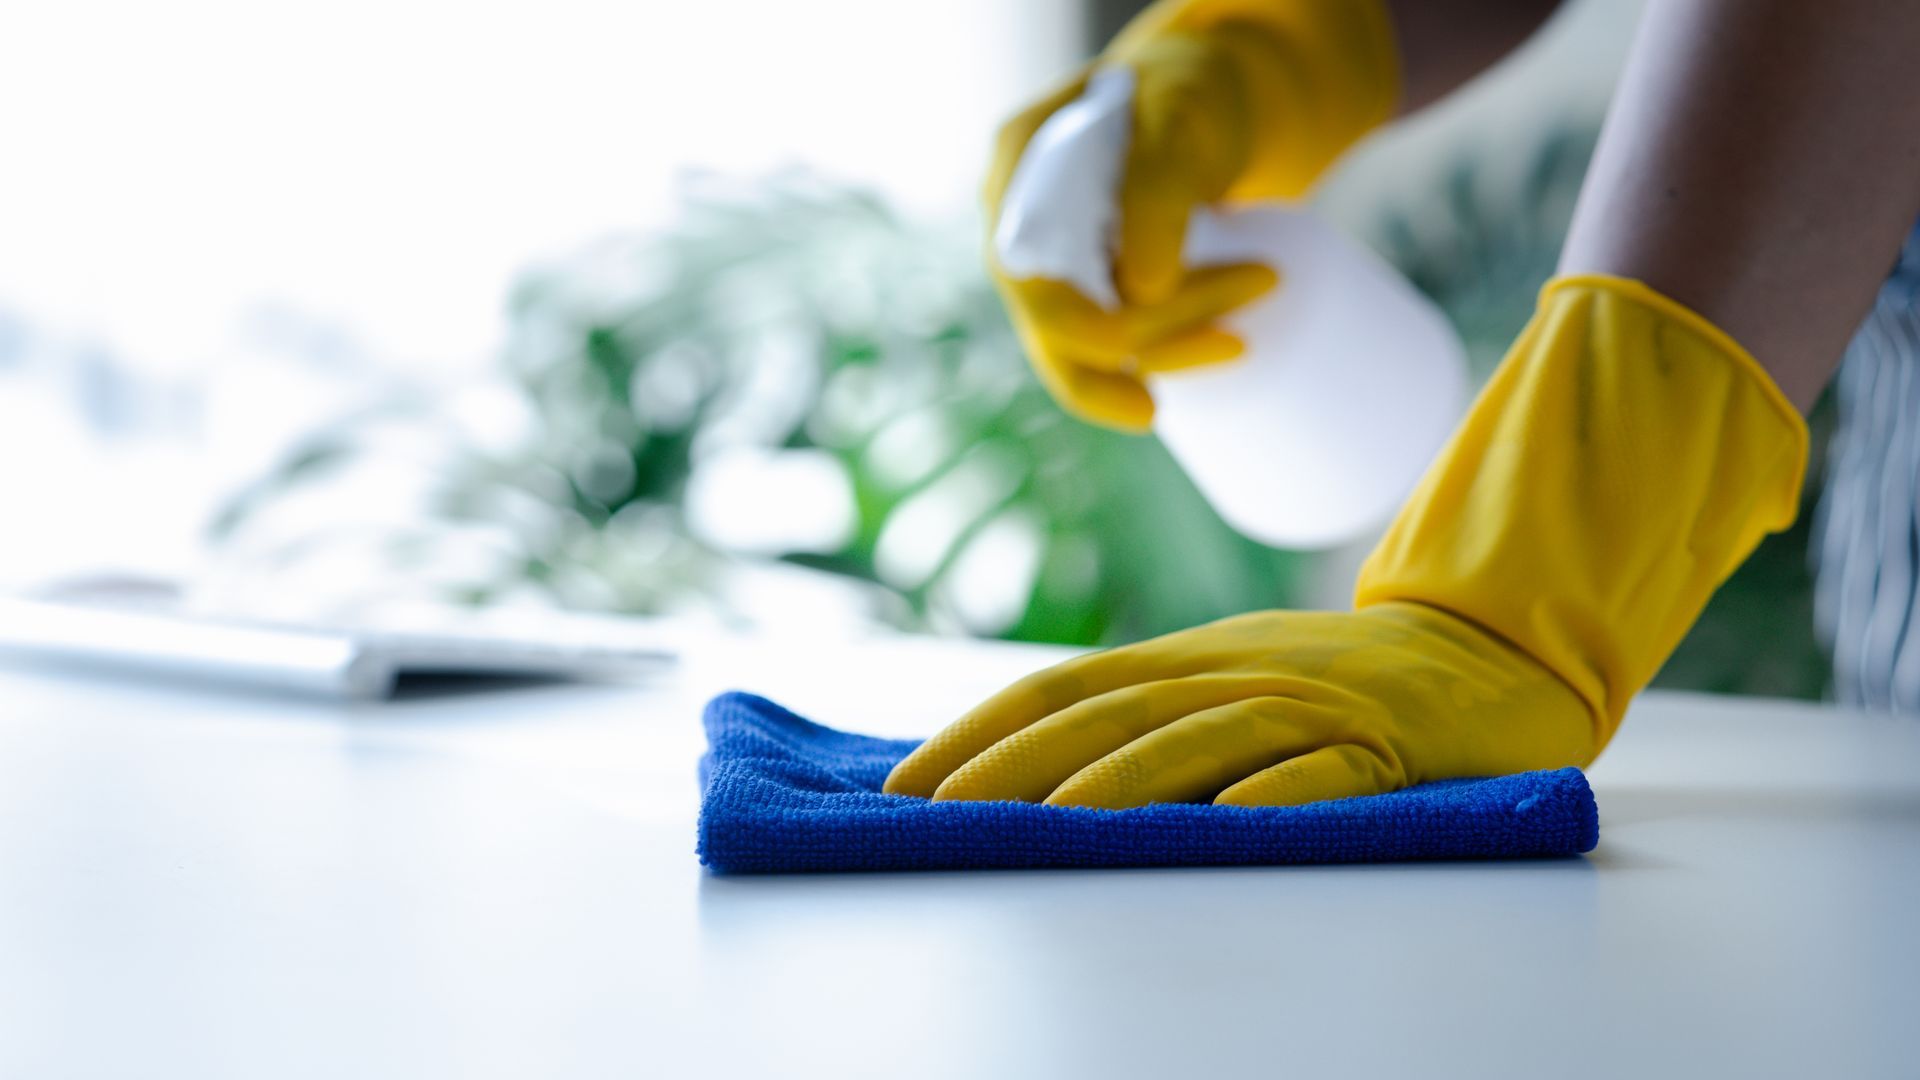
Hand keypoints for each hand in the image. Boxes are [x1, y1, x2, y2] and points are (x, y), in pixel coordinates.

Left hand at [882, 601, 1593, 807]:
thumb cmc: (1332, 685)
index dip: (978, 734)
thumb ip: (1139, 718)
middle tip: (941, 813)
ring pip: (1205, 738)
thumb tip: (1020, 772)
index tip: (904, 785)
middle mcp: (1231, 674)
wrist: (1485, 654)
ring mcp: (1309, 705)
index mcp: (1182, 663)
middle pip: (1110, 716)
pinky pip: (1330, 772)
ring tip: (1055, 823)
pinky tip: (1236, 822)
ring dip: (1126, 780)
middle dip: (1016, 765)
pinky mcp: (1388, 745)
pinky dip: (1283, 793)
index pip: (1058, 690)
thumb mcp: (1222, 682)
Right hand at [984, 0, 1400, 430]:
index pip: (1031, 276)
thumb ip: (1155, 188)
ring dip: (1165, 355)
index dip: (1087, 332)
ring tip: (1241, 341)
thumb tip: (1142, 290)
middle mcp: (1021, 221)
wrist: (1212, 97)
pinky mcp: (1092, 280)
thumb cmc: (1195, 92)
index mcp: (1017, 168)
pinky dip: (1166, 351)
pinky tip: (1216, 350)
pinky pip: (1114, 340)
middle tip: (1237, 342)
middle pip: (1052, 324)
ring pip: (1082, 346)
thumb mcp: (1180, 116)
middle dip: (1143, 350)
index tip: (1167, 340)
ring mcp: (1053, 256)